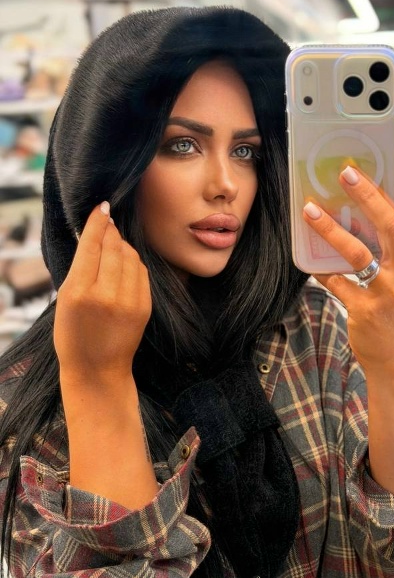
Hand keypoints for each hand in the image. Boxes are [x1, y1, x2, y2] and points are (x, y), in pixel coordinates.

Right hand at [54, 202, 151, 383]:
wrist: (98, 370)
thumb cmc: (73, 335)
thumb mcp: (65, 300)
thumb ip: (80, 269)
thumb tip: (94, 238)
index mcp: (79, 292)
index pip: (91, 246)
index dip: (98, 223)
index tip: (102, 207)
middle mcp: (106, 295)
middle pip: (113, 248)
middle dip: (111, 231)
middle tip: (108, 222)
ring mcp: (129, 302)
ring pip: (131, 258)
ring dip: (124, 245)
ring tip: (115, 242)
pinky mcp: (144, 308)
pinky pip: (142, 273)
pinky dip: (134, 262)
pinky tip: (126, 261)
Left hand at [304, 152, 393, 376]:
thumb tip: (367, 210)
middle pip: (390, 225)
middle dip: (367, 194)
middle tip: (346, 171)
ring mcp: (389, 293)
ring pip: (357, 251)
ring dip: (331, 228)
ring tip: (310, 208)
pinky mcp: (365, 310)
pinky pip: (337, 282)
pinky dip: (322, 269)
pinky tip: (310, 261)